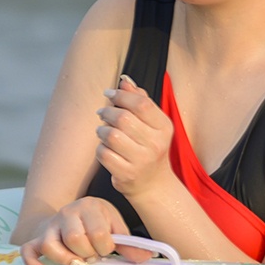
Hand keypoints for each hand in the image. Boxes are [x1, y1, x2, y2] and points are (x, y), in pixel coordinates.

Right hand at [19, 196, 127, 264]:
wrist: (72, 214)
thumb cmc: (98, 223)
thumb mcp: (115, 227)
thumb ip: (129, 244)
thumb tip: (145, 258)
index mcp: (90, 207)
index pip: (99, 233)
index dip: (105, 248)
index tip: (107, 250)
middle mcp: (67, 213)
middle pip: (75, 239)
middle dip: (87, 254)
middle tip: (92, 256)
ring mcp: (50, 226)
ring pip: (51, 246)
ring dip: (66, 260)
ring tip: (77, 264)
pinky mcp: (38, 238)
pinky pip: (28, 251)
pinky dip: (34, 264)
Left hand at [96, 75, 174, 199]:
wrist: (153, 185)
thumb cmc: (149, 147)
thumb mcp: (152, 124)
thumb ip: (140, 99)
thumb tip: (124, 80)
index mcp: (164, 127)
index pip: (141, 103)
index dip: (121, 95)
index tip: (109, 94)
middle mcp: (156, 144)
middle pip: (123, 118)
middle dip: (107, 112)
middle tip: (102, 113)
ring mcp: (141, 161)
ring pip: (111, 135)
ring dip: (102, 130)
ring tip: (103, 130)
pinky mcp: (127, 175)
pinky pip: (103, 153)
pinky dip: (100, 147)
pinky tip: (105, 148)